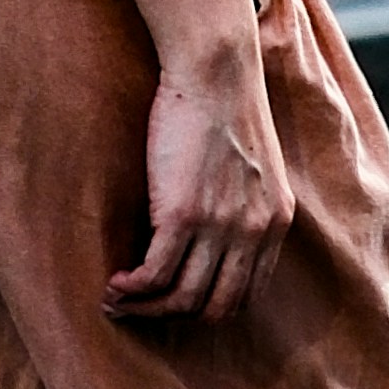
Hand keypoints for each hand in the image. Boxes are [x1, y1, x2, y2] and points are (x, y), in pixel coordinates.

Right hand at [104, 44, 293, 325]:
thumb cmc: (225, 105)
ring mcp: (219, 227)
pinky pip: (154, 276)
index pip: (245, 295)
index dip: (206, 308)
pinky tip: (115, 284)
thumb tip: (213, 230)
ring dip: (145, 310)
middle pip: (215, 308)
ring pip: (181, 299)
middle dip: (174, 317)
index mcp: (273, 222)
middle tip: (143, 310)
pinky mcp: (182, 215)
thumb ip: (244, 203)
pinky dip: (132, 290)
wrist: (216, 70)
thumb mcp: (255, 164)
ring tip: (118, 301)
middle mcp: (252, 233)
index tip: (174, 300)